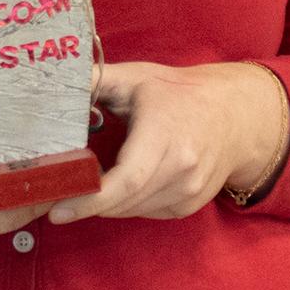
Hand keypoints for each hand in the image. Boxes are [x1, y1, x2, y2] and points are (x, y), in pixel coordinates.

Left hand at [47, 60, 288, 223]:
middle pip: (124, 201)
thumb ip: (95, 80)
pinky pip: (145, 212)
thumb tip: (56, 82)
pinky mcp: (189, 205)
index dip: (91, 199)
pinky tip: (116, 184)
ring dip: (104, 204)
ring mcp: (189, 191)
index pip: (127, 179)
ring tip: (79, 188)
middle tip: (53, 197)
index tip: (58, 209)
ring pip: (132, 210)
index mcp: (166, 134)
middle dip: (85, 204)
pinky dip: (125, 203)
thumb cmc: (180, 93)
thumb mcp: (137, 78)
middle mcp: (182, 169)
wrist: (236, 115)